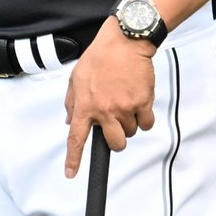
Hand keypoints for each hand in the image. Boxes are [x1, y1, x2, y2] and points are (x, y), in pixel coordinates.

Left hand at [63, 19, 156, 177]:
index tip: (71, 173)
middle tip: (115, 122)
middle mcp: (104, 110)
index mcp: (85, 104)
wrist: (123, 42)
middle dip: (117, 139)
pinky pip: (147, 123)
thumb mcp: (76, 78)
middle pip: (115, 144)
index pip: (76, 137)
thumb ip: (72, 102)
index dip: (73, 158)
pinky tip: (138, 101)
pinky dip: (144, 117)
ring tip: (124, 100)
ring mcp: (124, 108)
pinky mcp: (142, 103)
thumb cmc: (99, 57)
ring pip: (131, 132)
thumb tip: (69, 122)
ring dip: (129, 123)